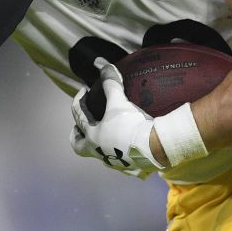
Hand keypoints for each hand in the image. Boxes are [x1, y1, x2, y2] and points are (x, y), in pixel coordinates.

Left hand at [69, 60, 164, 178]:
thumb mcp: (119, 102)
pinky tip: (124, 145)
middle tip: (79, 126)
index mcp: (92, 137)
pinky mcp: (128, 167)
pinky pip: (117, 160)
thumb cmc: (131, 125)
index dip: (78, 100)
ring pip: (98, 154)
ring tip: (104, 133)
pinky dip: (117, 151)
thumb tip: (101, 64)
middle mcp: (99, 152)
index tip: (83, 91)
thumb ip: (110, 83)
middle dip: (76, 135)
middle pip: (78, 146)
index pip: (78, 116)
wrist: (155, 148)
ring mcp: (113, 162)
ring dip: (97, 143)